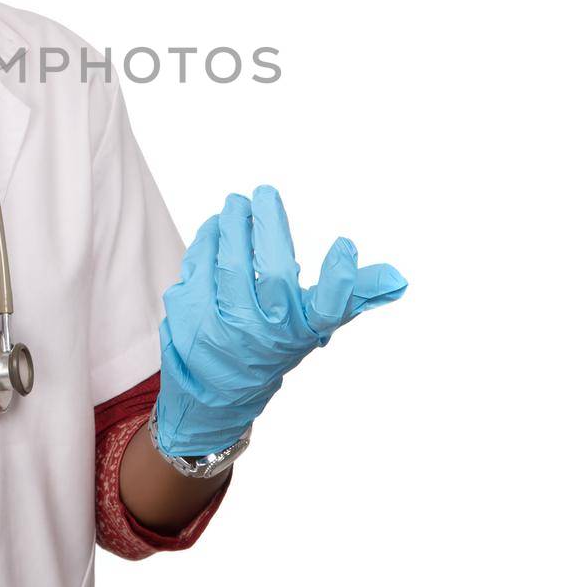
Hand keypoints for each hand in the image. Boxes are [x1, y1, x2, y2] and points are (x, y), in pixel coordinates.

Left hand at [153, 185, 407, 456]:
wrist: (216, 392)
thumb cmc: (273, 346)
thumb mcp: (313, 328)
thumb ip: (350, 297)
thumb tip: (398, 278)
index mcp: (300, 332)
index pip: (328, 310)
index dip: (342, 281)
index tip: (345, 246)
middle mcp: (265, 333)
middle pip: (272, 274)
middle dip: (268, 227)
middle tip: (262, 194)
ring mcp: (224, 327)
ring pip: (229, 264)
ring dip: (231, 226)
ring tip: (235, 204)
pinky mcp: (189, 317)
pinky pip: (197, 266)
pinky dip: (206, 241)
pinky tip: (214, 229)